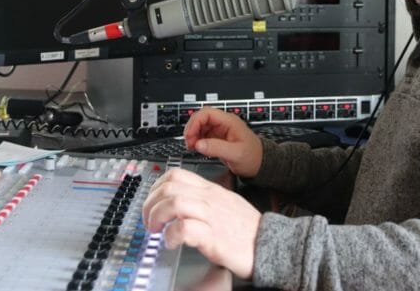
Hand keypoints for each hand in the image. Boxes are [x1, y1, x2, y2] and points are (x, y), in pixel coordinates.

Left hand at [142, 167, 260, 279]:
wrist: (269, 243)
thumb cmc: (247, 228)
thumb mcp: (225, 203)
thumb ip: (204, 199)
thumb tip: (180, 203)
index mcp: (211, 190)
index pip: (176, 175)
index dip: (156, 188)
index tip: (153, 203)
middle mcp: (209, 199)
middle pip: (169, 187)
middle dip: (150, 204)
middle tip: (150, 221)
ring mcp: (211, 217)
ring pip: (174, 203)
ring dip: (157, 217)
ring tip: (157, 231)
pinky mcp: (214, 237)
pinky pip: (185, 229)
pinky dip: (172, 235)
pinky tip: (172, 242)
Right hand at [184, 107, 262, 177]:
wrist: (259, 163)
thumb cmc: (253, 156)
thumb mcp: (235, 154)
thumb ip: (217, 148)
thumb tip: (199, 144)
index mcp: (229, 122)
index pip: (207, 113)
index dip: (195, 122)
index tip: (189, 135)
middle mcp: (224, 123)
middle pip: (201, 118)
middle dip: (192, 129)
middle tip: (189, 142)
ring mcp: (220, 130)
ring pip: (200, 126)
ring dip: (193, 135)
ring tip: (192, 147)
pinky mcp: (217, 138)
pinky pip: (203, 134)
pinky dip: (197, 140)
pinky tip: (197, 148)